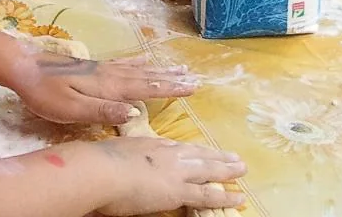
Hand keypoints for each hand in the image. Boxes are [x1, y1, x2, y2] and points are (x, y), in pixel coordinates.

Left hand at [9, 53, 197, 125]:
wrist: (23, 66)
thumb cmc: (45, 93)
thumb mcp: (71, 108)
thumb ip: (103, 111)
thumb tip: (134, 113)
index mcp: (108, 88)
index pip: (145, 89)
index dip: (169, 89)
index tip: (192, 87)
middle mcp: (110, 75)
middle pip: (147, 77)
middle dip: (172, 79)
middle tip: (195, 77)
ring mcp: (102, 68)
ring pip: (138, 69)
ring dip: (160, 69)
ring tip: (179, 67)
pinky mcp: (92, 66)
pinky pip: (124, 63)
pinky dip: (139, 62)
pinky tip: (144, 60)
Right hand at [90, 137, 246, 215]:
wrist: (100, 170)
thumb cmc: (99, 163)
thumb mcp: (115, 152)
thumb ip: (125, 158)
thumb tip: (122, 163)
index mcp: (152, 145)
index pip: (180, 148)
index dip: (195, 151)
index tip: (205, 151)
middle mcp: (168, 154)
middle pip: (199, 154)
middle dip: (218, 157)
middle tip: (235, 158)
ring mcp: (176, 171)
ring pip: (209, 170)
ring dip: (227, 170)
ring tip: (242, 170)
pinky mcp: (179, 190)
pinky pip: (207, 194)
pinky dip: (224, 195)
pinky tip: (237, 197)